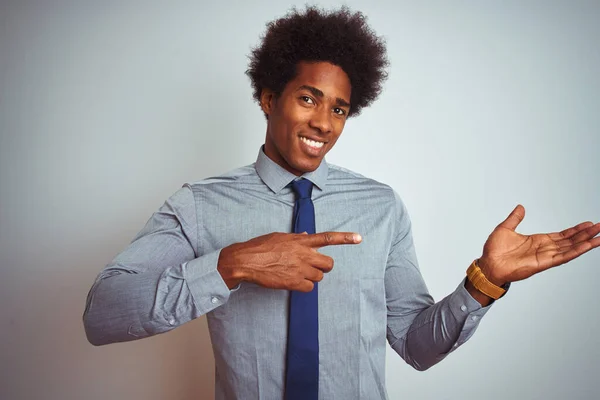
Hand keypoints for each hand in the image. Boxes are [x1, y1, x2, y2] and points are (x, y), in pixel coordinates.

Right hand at [217, 231, 361, 291]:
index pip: (327, 238)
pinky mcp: (294, 282)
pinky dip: (304, 287)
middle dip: (323, 267)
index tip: (359, 238)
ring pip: (319, 277)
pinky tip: (293, 282)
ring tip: (296, 273)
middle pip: (328, 264)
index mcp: (301, 241)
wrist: (246, 260)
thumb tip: (308, 236)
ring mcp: (300, 269)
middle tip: (312, 267)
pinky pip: (310, 288)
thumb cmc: (260, 247)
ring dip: (311, 277)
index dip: (345, 238)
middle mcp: (304, 254)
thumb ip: (297, 238)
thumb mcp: (280, 237)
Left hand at [478, 205, 599, 285]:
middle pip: (570, 241)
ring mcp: (545, 257)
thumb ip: (515, 218)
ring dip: (586, 243)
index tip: (588, 224)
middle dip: (586, 234)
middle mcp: (544, 249)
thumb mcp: (505, 228)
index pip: (562, 235)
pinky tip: (587, 246)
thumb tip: (520, 207)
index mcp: (538, 241)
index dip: (575, 230)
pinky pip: (562, 257)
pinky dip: (575, 252)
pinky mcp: (543, 264)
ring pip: (570, 249)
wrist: (488, 265)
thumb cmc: (494, 251)